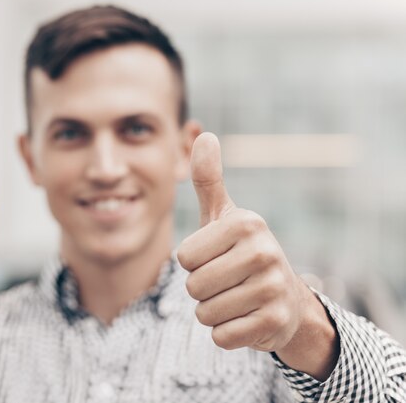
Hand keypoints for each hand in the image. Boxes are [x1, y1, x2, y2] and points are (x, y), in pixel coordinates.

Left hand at [177, 132, 337, 379]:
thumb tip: (202, 133)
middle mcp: (265, 253)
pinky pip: (221, 336)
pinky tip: (245, 319)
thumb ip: (209, 179)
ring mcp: (274, 289)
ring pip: (205, 313)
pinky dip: (225, 333)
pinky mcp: (275, 323)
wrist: (285, 298)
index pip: (184, 257)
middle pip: (193, 286)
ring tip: (236, 298)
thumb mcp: (223, 215)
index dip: (192, 262)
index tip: (216, 257)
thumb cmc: (241, 252)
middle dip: (201, 289)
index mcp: (247, 224)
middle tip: (226, 281)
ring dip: (212, 311)